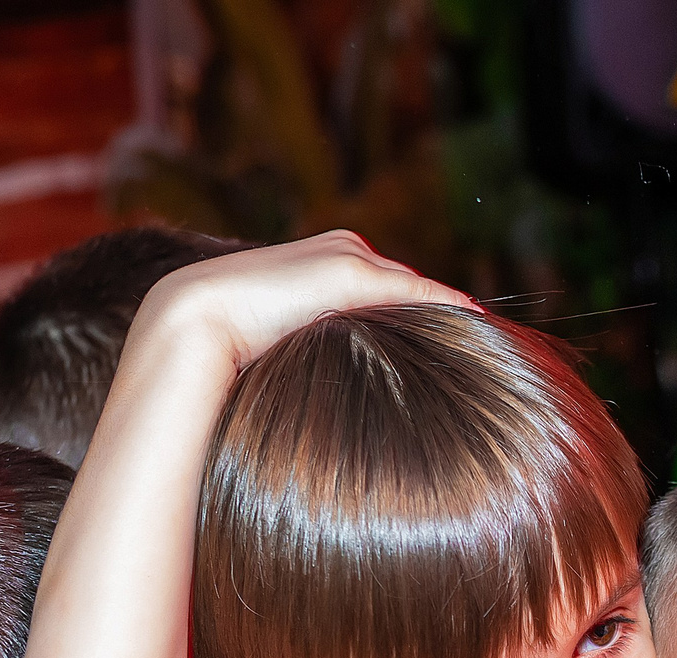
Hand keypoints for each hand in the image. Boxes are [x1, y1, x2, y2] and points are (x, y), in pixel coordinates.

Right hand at [138, 229, 476, 376]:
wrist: (194, 322)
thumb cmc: (227, 346)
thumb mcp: (284, 344)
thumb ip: (315, 347)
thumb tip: (332, 389)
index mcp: (326, 262)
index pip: (385, 288)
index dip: (415, 315)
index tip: (448, 342)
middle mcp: (342, 249)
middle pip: (406, 285)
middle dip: (438, 313)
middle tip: (477, 344)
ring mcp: (348, 256)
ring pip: (413, 286)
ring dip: (445, 311)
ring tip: (482, 339)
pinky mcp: (352, 271)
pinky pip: (417, 289)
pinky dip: (446, 304)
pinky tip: (474, 322)